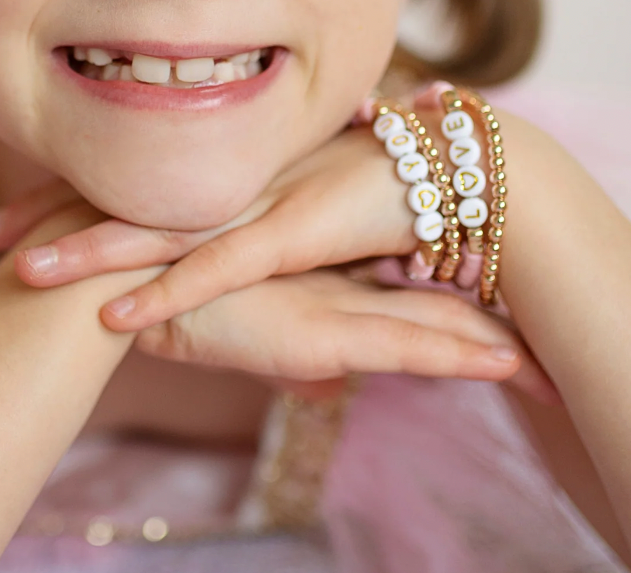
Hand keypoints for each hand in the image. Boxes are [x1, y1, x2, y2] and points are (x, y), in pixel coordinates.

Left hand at [0, 124, 418, 329]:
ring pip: (155, 230)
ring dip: (87, 253)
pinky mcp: (288, 233)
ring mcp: (255, 201)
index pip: (132, 181)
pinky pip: (216, 269)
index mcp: (221, 170)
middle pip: (124, 198)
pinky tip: (116, 317)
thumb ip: (246, 217)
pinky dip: (165, 293)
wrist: (443, 170)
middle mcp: (229, 178)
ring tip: (22, 270)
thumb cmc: (368, 186)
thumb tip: (202, 239)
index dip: (70, 195)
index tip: (16, 210)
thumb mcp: (290, 201)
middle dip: (53, 215)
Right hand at [132, 269, 557, 404]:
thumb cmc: (167, 293)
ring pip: (432, 325)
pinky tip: (497, 363)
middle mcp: (336, 285)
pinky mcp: (320, 330)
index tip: (502, 310)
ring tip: (540, 363)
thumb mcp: (237, 320)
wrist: (120, 284)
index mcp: (321, 278)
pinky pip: (403, 346)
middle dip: (490, 323)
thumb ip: (295, 348)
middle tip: (540, 343)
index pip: (405, 289)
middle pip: (433, 303)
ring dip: (491, 345)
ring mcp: (332, 304)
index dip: (457, 294)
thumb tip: (329, 381)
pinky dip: (455, 356)